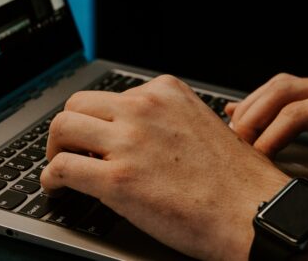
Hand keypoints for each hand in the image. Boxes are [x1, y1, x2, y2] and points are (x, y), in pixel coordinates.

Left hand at [40, 75, 287, 260]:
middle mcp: (143, 108)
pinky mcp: (118, 180)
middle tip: (68, 148)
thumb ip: (163, 120)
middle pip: (78, 104)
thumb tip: (130, 132)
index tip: (93, 135)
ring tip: (58, 166)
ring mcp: (129, 142)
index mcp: (164, 92)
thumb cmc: (237, 181)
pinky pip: (63, 168)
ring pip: (62, 128)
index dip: (97, 119)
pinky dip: (51, 178)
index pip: (110, 94)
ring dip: (54, 149)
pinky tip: (57, 188)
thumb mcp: (200, 125)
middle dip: (69, 129)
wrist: (256, 215)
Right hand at [226, 73, 307, 210]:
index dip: (271, 134)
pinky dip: (267, 106)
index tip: (255, 157)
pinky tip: (243, 111)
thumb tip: (307, 202)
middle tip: (236, 141)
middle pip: (286, 88)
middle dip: (255, 113)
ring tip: (236, 132)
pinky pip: (294, 98)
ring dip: (257, 106)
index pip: (301, 110)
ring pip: (285, 87)